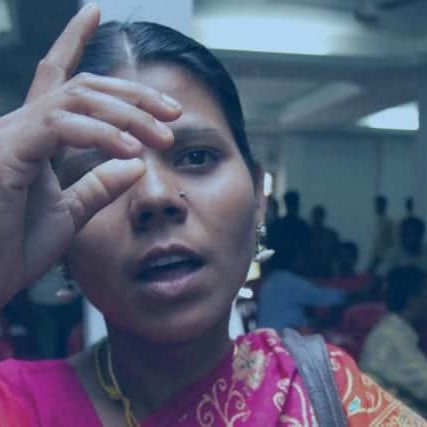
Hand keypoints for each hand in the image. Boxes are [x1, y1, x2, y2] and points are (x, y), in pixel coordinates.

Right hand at [0, 4, 180, 302]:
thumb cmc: (15, 249)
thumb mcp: (70, 213)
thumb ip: (99, 186)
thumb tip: (136, 163)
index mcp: (36, 138)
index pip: (58, 80)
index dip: (74, 41)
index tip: (95, 12)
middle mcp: (22, 126)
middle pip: (85, 86)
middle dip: (134, 95)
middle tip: (172, 112)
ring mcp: (12, 134)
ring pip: (79, 97)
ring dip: (129, 113)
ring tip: (164, 136)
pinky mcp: (8, 150)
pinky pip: (63, 125)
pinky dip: (102, 135)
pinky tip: (130, 149)